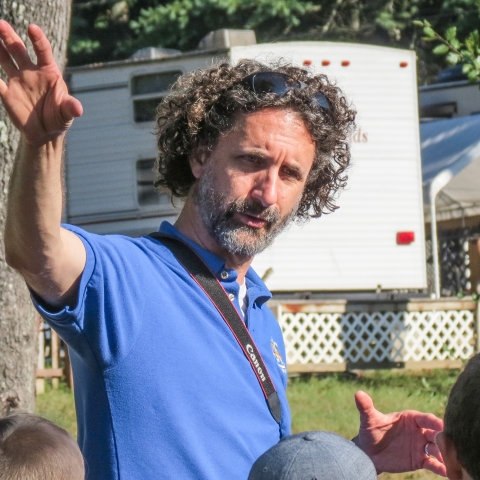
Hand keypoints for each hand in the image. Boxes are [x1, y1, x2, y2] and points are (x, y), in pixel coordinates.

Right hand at [0, 21, 81, 146]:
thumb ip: (70, 108)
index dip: (38, 40)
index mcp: (48, 72)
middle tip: (0, 23)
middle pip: (19, 49)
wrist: (46, 133)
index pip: (43, 51)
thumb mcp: (67, 113)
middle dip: (9, 36)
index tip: (32, 28)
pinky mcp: (7, 92)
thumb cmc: (59, 118)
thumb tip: (78, 109)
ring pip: (5, 59)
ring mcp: (18, 80)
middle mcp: (31, 71)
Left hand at [353, 390, 445, 475]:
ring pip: (436, 448)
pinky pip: (433, 464)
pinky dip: (441, 468)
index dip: (433, 421)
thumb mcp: (368, 419)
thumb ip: (366, 407)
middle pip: (434, 433)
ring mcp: (420, 445)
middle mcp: (418, 430)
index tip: (441, 425)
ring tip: (449, 459)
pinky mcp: (420, 460)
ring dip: (444, 453)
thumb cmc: (370, 432)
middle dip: (443, 437)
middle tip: (449, 442)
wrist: (368, 453)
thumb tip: (358, 394)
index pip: (424, 418)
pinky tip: (448, 472)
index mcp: (409, 418)